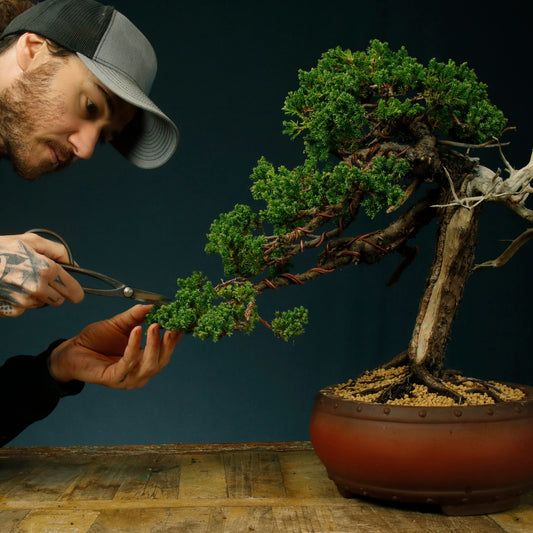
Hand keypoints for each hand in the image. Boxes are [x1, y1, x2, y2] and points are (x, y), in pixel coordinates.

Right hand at [0, 233, 84, 316]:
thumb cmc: (0, 249)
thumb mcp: (30, 241)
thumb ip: (58, 251)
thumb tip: (73, 264)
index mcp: (46, 269)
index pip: (73, 290)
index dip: (75, 292)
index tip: (75, 293)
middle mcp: (36, 288)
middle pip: (58, 301)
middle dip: (54, 292)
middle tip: (40, 280)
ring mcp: (22, 301)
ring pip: (39, 305)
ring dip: (34, 296)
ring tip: (18, 280)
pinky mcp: (9, 310)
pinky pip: (21, 310)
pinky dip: (17, 302)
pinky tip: (8, 289)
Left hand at [48, 305, 181, 388]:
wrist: (71, 350)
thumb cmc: (96, 339)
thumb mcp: (121, 323)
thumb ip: (138, 315)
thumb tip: (155, 304)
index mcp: (144, 361)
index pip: (165, 352)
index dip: (174, 339)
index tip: (180, 323)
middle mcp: (140, 373)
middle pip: (162, 361)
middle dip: (167, 344)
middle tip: (170, 325)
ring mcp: (128, 378)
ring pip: (149, 365)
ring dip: (153, 345)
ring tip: (154, 326)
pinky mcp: (113, 379)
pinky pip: (128, 363)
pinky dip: (134, 346)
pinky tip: (136, 331)